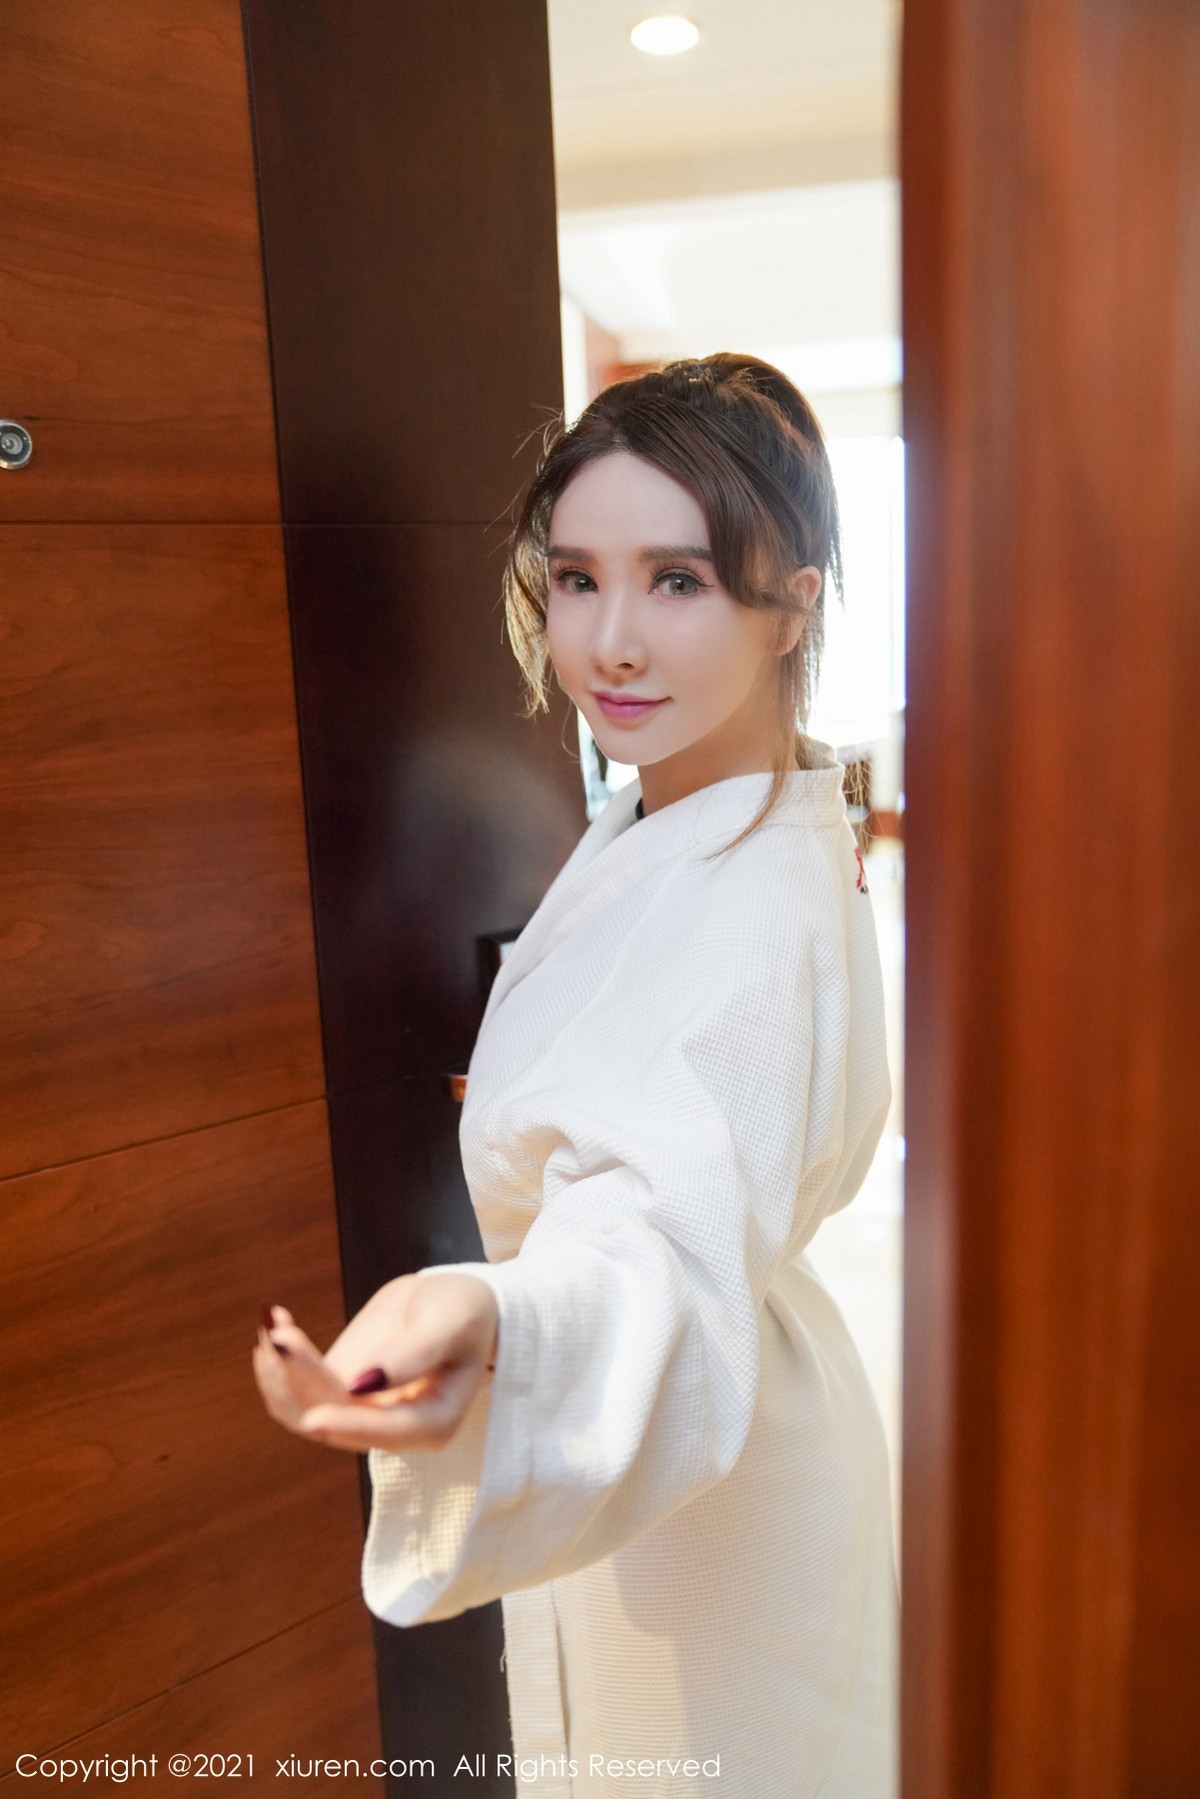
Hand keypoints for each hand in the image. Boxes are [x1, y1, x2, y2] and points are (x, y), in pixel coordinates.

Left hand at [251, 1273, 499, 1454]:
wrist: (452, 1302)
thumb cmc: (464, 1311)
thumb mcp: (450, 1323)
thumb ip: (413, 1354)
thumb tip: (361, 1384)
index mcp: (432, 1422)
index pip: (385, 1432)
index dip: (349, 1425)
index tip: (313, 1417)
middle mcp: (391, 1428)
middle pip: (335, 1418)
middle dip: (301, 1380)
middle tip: (279, 1334)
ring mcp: (359, 1411)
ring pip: (304, 1409)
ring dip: (279, 1373)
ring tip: (270, 1323)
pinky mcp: (337, 1390)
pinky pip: (298, 1388)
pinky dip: (279, 1361)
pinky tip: (273, 1319)